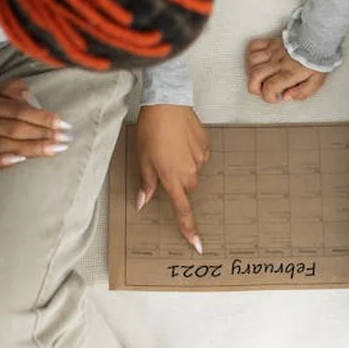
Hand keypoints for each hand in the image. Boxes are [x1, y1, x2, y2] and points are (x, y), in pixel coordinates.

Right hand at [0, 78, 72, 170]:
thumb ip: (15, 89)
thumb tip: (33, 101)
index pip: (18, 111)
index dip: (42, 117)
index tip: (63, 124)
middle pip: (14, 129)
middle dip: (43, 135)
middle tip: (65, 139)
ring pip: (5, 146)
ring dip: (32, 149)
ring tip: (55, 150)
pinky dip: (4, 162)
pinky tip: (23, 161)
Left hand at [136, 104, 209, 252]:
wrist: (168, 103)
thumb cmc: (151, 130)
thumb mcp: (142, 159)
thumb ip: (146, 183)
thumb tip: (142, 202)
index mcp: (172, 178)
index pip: (182, 210)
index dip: (189, 229)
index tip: (197, 244)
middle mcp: (189, 172)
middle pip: (187, 188)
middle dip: (177, 181)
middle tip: (163, 163)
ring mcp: (200, 159)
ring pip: (193, 172)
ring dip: (183, 165)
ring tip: (171, 146)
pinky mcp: (206, 147)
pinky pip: (199, 157)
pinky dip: (190, 153)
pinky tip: (181, 139)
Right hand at [246, 36, 327, 103]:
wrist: (318, 37)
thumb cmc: (317, 58)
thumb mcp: (316, 81)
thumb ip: (302, 92)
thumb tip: (287, 96)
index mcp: (290, 73)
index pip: (270, 87)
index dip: (268, 97)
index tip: (275, 97)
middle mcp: (278, 62)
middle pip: (255, 76)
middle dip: (254, 88)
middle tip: (262, 90)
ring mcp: (273, 51)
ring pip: (252, 62)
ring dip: (251, 72)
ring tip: (259, 76)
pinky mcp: (271, 42)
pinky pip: (254, 46)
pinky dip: (251, 54)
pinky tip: (257, 61)